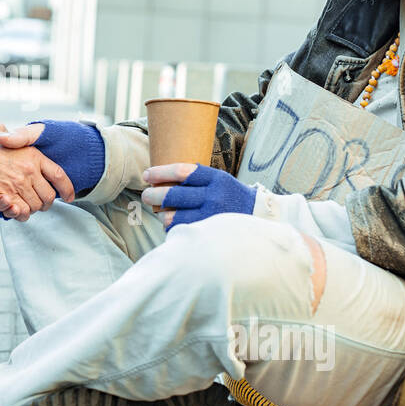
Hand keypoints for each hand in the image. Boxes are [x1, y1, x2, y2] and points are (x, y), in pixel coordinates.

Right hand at [0, 120, 103, 218]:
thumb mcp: (0, 129)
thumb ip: (9, 134)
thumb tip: (7, 134)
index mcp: (33, 154)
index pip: (59, 175)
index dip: (67, 188)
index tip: (70, 196)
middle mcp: (30, 170)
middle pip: (49, 196)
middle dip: (46, 203)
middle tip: (41, 204)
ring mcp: (18, 183)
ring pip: (35, 206)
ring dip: (31, 209)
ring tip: (26, 207)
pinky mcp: (5, 194)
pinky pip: (20, 211)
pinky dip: (19, 214)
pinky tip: (16, 210)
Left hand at [140, 163, 255, 230]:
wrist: (259, 218)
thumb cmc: (231, 197)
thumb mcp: (220, 181)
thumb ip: (197, 179)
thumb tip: (162, 177)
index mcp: (216, 179)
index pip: (182, 172)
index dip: (161, 172)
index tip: (147, 174)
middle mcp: (214, 196)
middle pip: (174, 195)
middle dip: (154, 195)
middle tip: (145, 195)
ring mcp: (212, 217)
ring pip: (174, 216)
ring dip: (162, 214)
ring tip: (160, 213)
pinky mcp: (209, 233)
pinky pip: (182, 231)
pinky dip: (173, 228)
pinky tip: (171, 225)